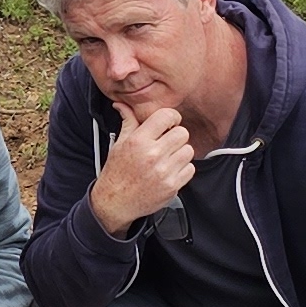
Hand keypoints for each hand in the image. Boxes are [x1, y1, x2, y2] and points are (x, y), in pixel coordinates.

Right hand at [89, 103, 195, 233]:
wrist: (115, 202)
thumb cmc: (117, 173)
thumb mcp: (119, 144)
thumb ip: (127, 122)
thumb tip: (122, 104)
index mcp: (139, 141)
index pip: (167, 116)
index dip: (171, 117)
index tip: (169, 123)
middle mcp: (152, 155)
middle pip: (182, 133)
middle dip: (176, 136)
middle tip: (168, 142)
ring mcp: (164, 172)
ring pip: (188, 150)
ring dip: (181, 152)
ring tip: (169, 157)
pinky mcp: (172, 186)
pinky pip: (190, 169)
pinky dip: (183, 169)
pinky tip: (170, 170)